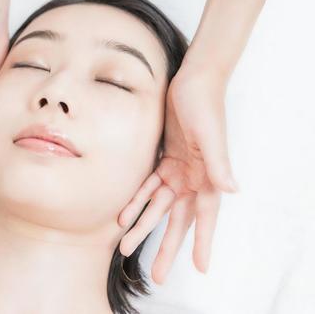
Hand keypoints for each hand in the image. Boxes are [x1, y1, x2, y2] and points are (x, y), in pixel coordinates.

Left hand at [117, 68, 238, 283]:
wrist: (191, 81)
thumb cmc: (204, 104)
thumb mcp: (210, 133)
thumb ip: (218, 162)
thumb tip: (232, 190)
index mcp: (209, 176)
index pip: (205, 216)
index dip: (203, 242)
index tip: (201, 267)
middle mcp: (194, 178)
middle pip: (178, 219)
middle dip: (166, 246)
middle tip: (157, 274)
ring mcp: (179, 171)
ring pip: (159, 207)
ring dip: (144, 227)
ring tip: (126, 248)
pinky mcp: (165, 160)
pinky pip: (148, 186)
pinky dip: (136, 201)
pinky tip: (123, 216)